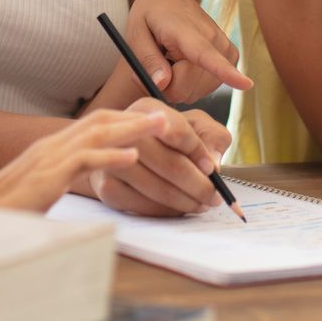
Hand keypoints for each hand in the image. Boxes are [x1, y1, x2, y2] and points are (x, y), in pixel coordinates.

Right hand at [0, 109, 167, 211]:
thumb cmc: (4, 206)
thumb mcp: (38, 188)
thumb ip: (57, 179)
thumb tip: (74, 181)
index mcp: (51, 148)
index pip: (92, 124)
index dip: (123, 120)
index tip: (149, 119)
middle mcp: (52, 146)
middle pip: (100, 120)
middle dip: (134, 116)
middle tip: (166, 115)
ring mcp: (49, 158)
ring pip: (97, 133)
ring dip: (132, 128)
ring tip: (161, 127)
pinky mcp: (48, 176)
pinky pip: (84, 161)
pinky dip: (110, 156)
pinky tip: (133, 156)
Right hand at [87, 96, 233, 216]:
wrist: (134, 152)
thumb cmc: (171, 138)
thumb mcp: (197, 126)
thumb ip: (212, 137)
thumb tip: (212, 164)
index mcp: (147, 109)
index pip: (176, 130)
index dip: (198, 151)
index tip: (212, 169)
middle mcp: (123, 131)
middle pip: (168, 162)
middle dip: (197, 184)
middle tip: (214, 196)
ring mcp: (112, 161)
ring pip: (156, 187)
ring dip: (185, 201)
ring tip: (202, 203)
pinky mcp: (107, 187)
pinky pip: (142, 205)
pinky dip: (166, 210)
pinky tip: (180, 207)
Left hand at [120, 0, 249, 104]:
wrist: (169, 1)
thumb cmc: (150, 18)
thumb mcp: (136, 34)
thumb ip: (147, 59)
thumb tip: (162, 84)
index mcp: (186, 29)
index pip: (205, 54)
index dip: (225, 72)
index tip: (246, 84)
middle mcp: (212, 38)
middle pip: (188, 85)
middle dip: (165, 86)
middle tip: (153, 68)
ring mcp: (224, 47)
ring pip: (197, 90)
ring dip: (178, 85)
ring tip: (169, 62)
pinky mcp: (230, 56)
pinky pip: (207, 87)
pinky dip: (191, 84)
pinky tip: (184, 66)